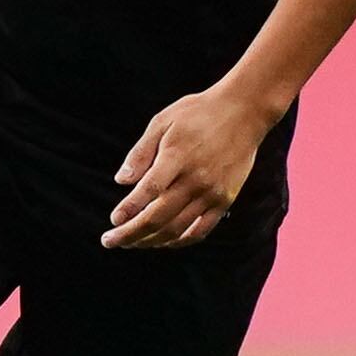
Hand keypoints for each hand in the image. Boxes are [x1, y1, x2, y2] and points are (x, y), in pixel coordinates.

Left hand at [106, 85, 276, 250]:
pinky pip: (200, 231)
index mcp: (177, 157)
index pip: (149, 191)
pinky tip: (162, 242)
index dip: (129, 209)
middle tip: (111, 241)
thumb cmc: (198, 113)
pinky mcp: (225, 200)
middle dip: (131, 233)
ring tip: (131, 243)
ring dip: (150, 241)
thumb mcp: (163, 121)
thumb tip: (121, 181)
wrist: (244, 112)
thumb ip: (141, 152)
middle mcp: (196, 179)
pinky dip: (179, 241)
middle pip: (158, 217)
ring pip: (177, 229)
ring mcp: (212, 193)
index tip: (113, 221)